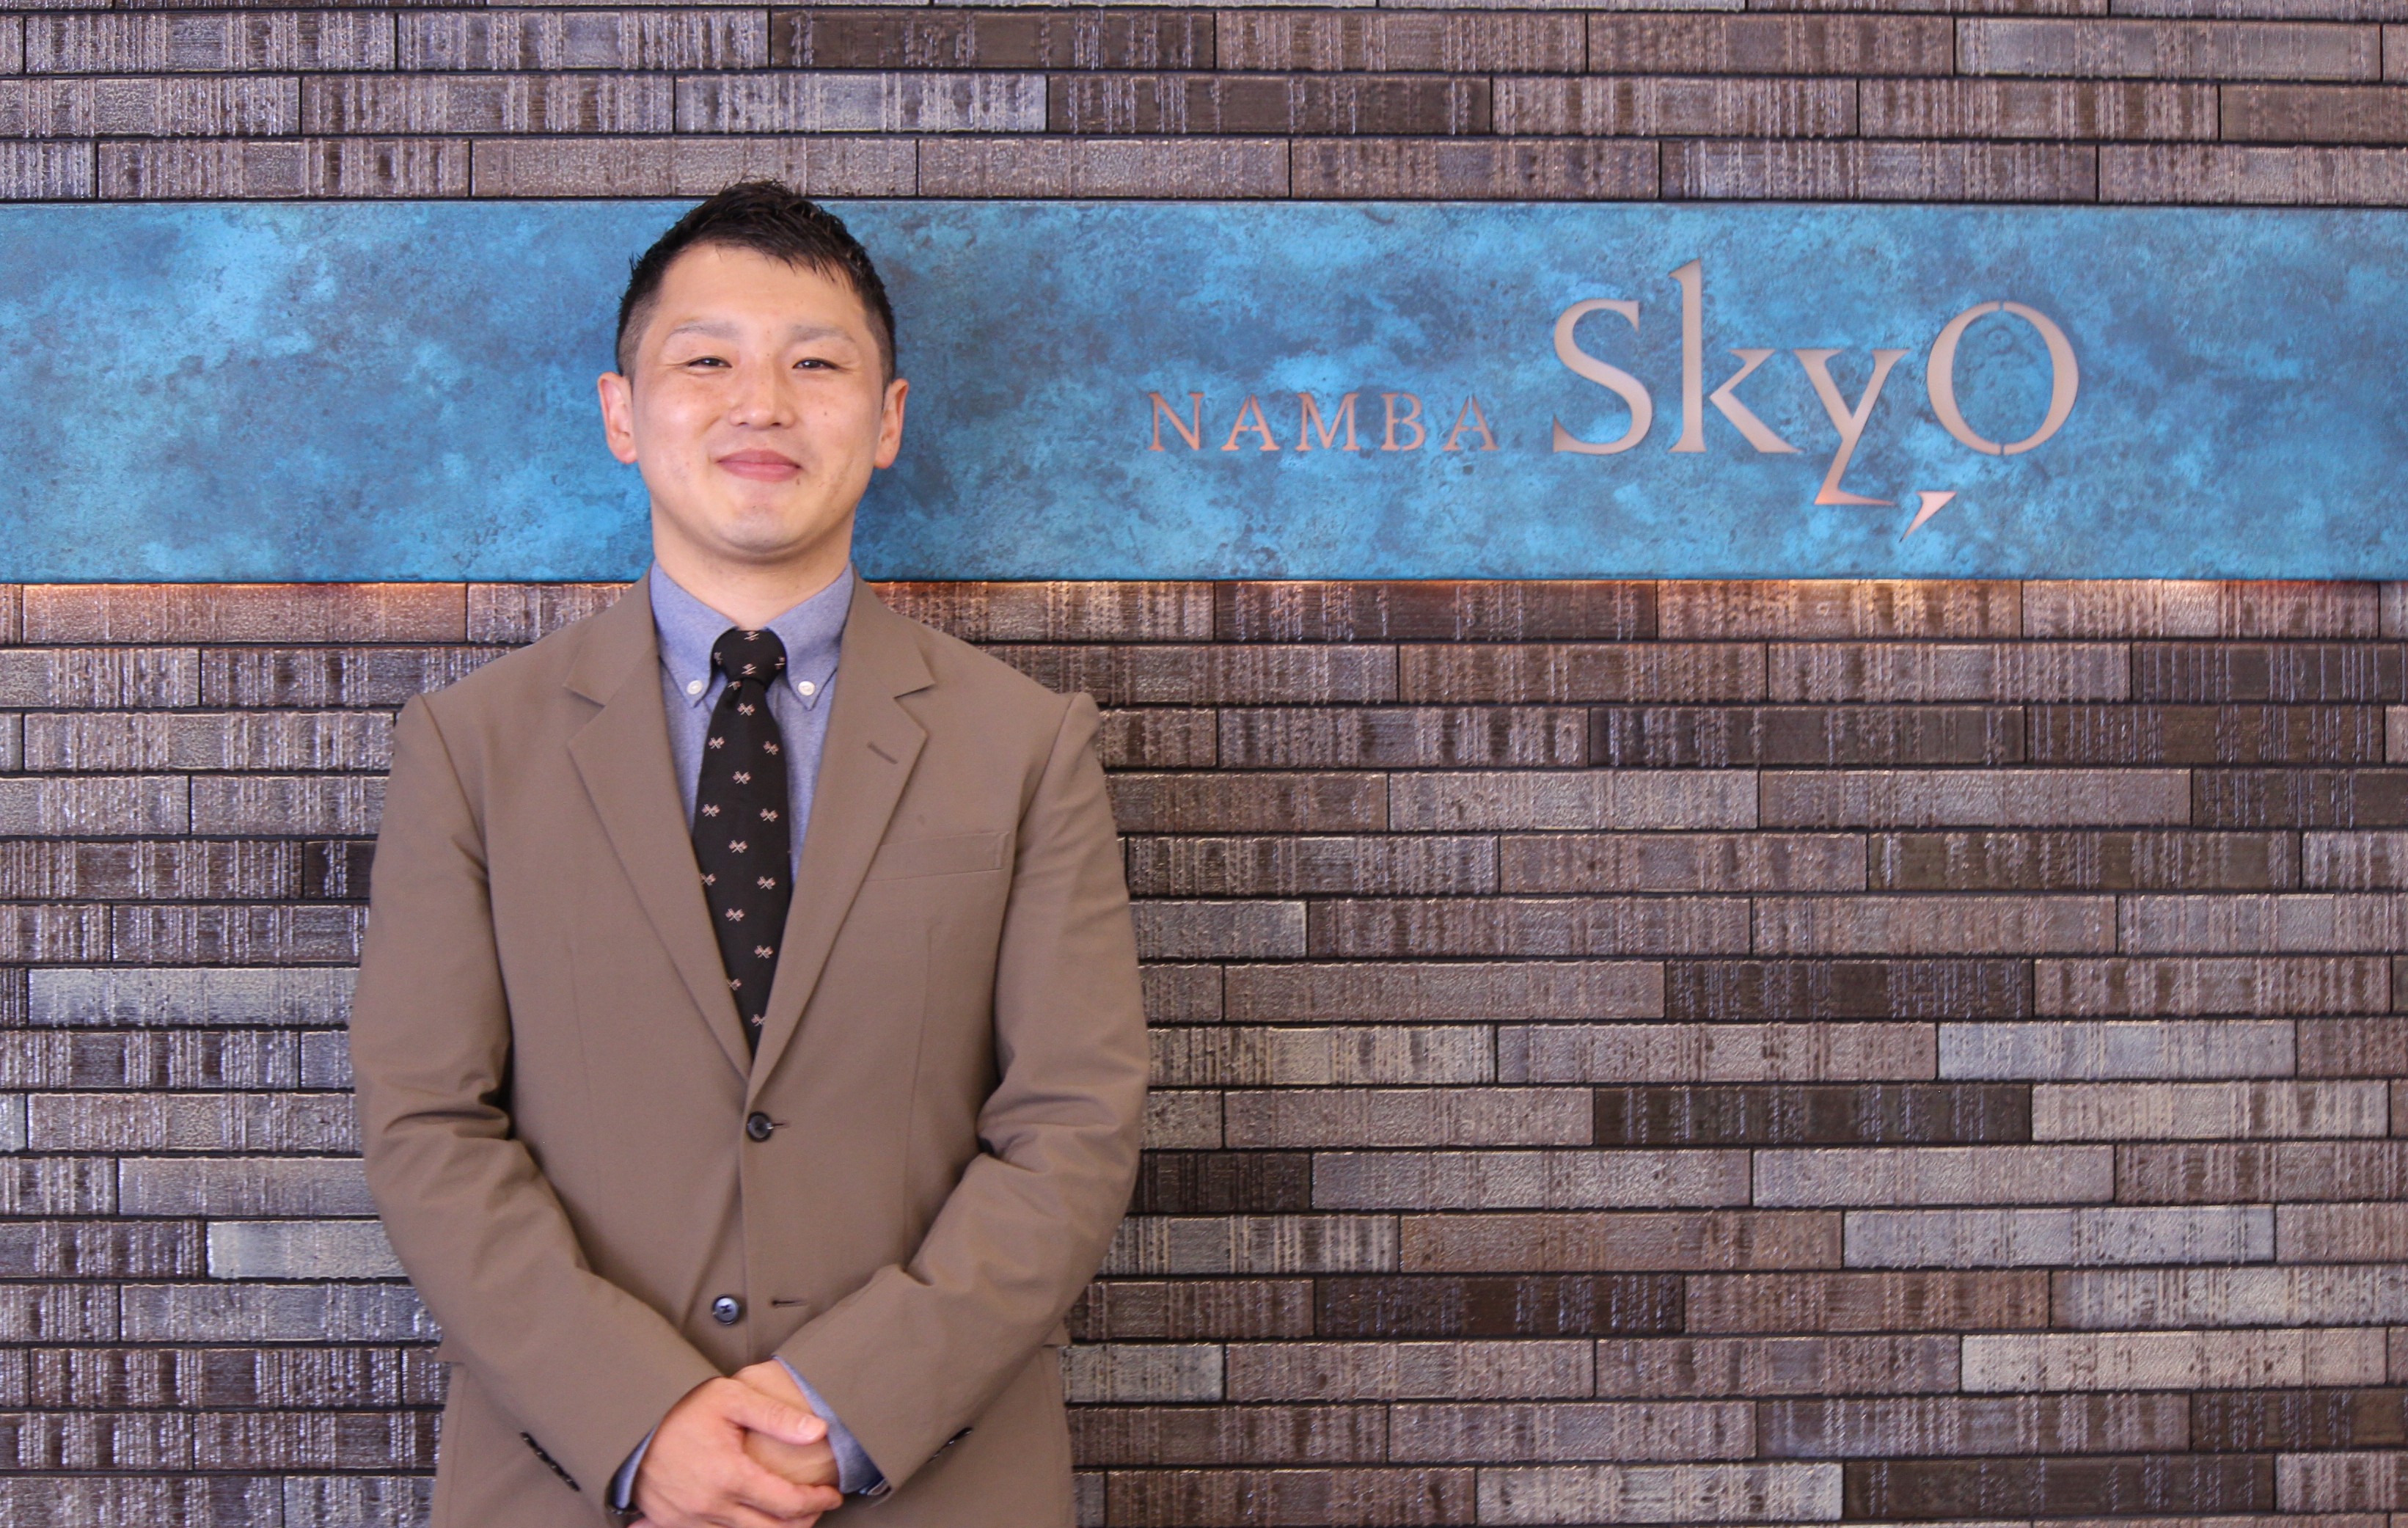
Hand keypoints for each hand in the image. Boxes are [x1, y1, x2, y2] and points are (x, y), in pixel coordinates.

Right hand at [631, 1375, 842, 1527]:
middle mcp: (711, 1506)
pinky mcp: (673, 1523)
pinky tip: (751, 1517)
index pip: (788, 1503)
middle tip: (818, 1508)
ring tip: (791, 1514)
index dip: (817, 1501)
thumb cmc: (679, 1409)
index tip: (833, 1495)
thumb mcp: (731, 1398)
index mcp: (730, 1476)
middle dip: (802, 1521)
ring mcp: (690, 1519)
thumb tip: (819, 1430)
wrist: (628, 1426)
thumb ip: (777, 1416)